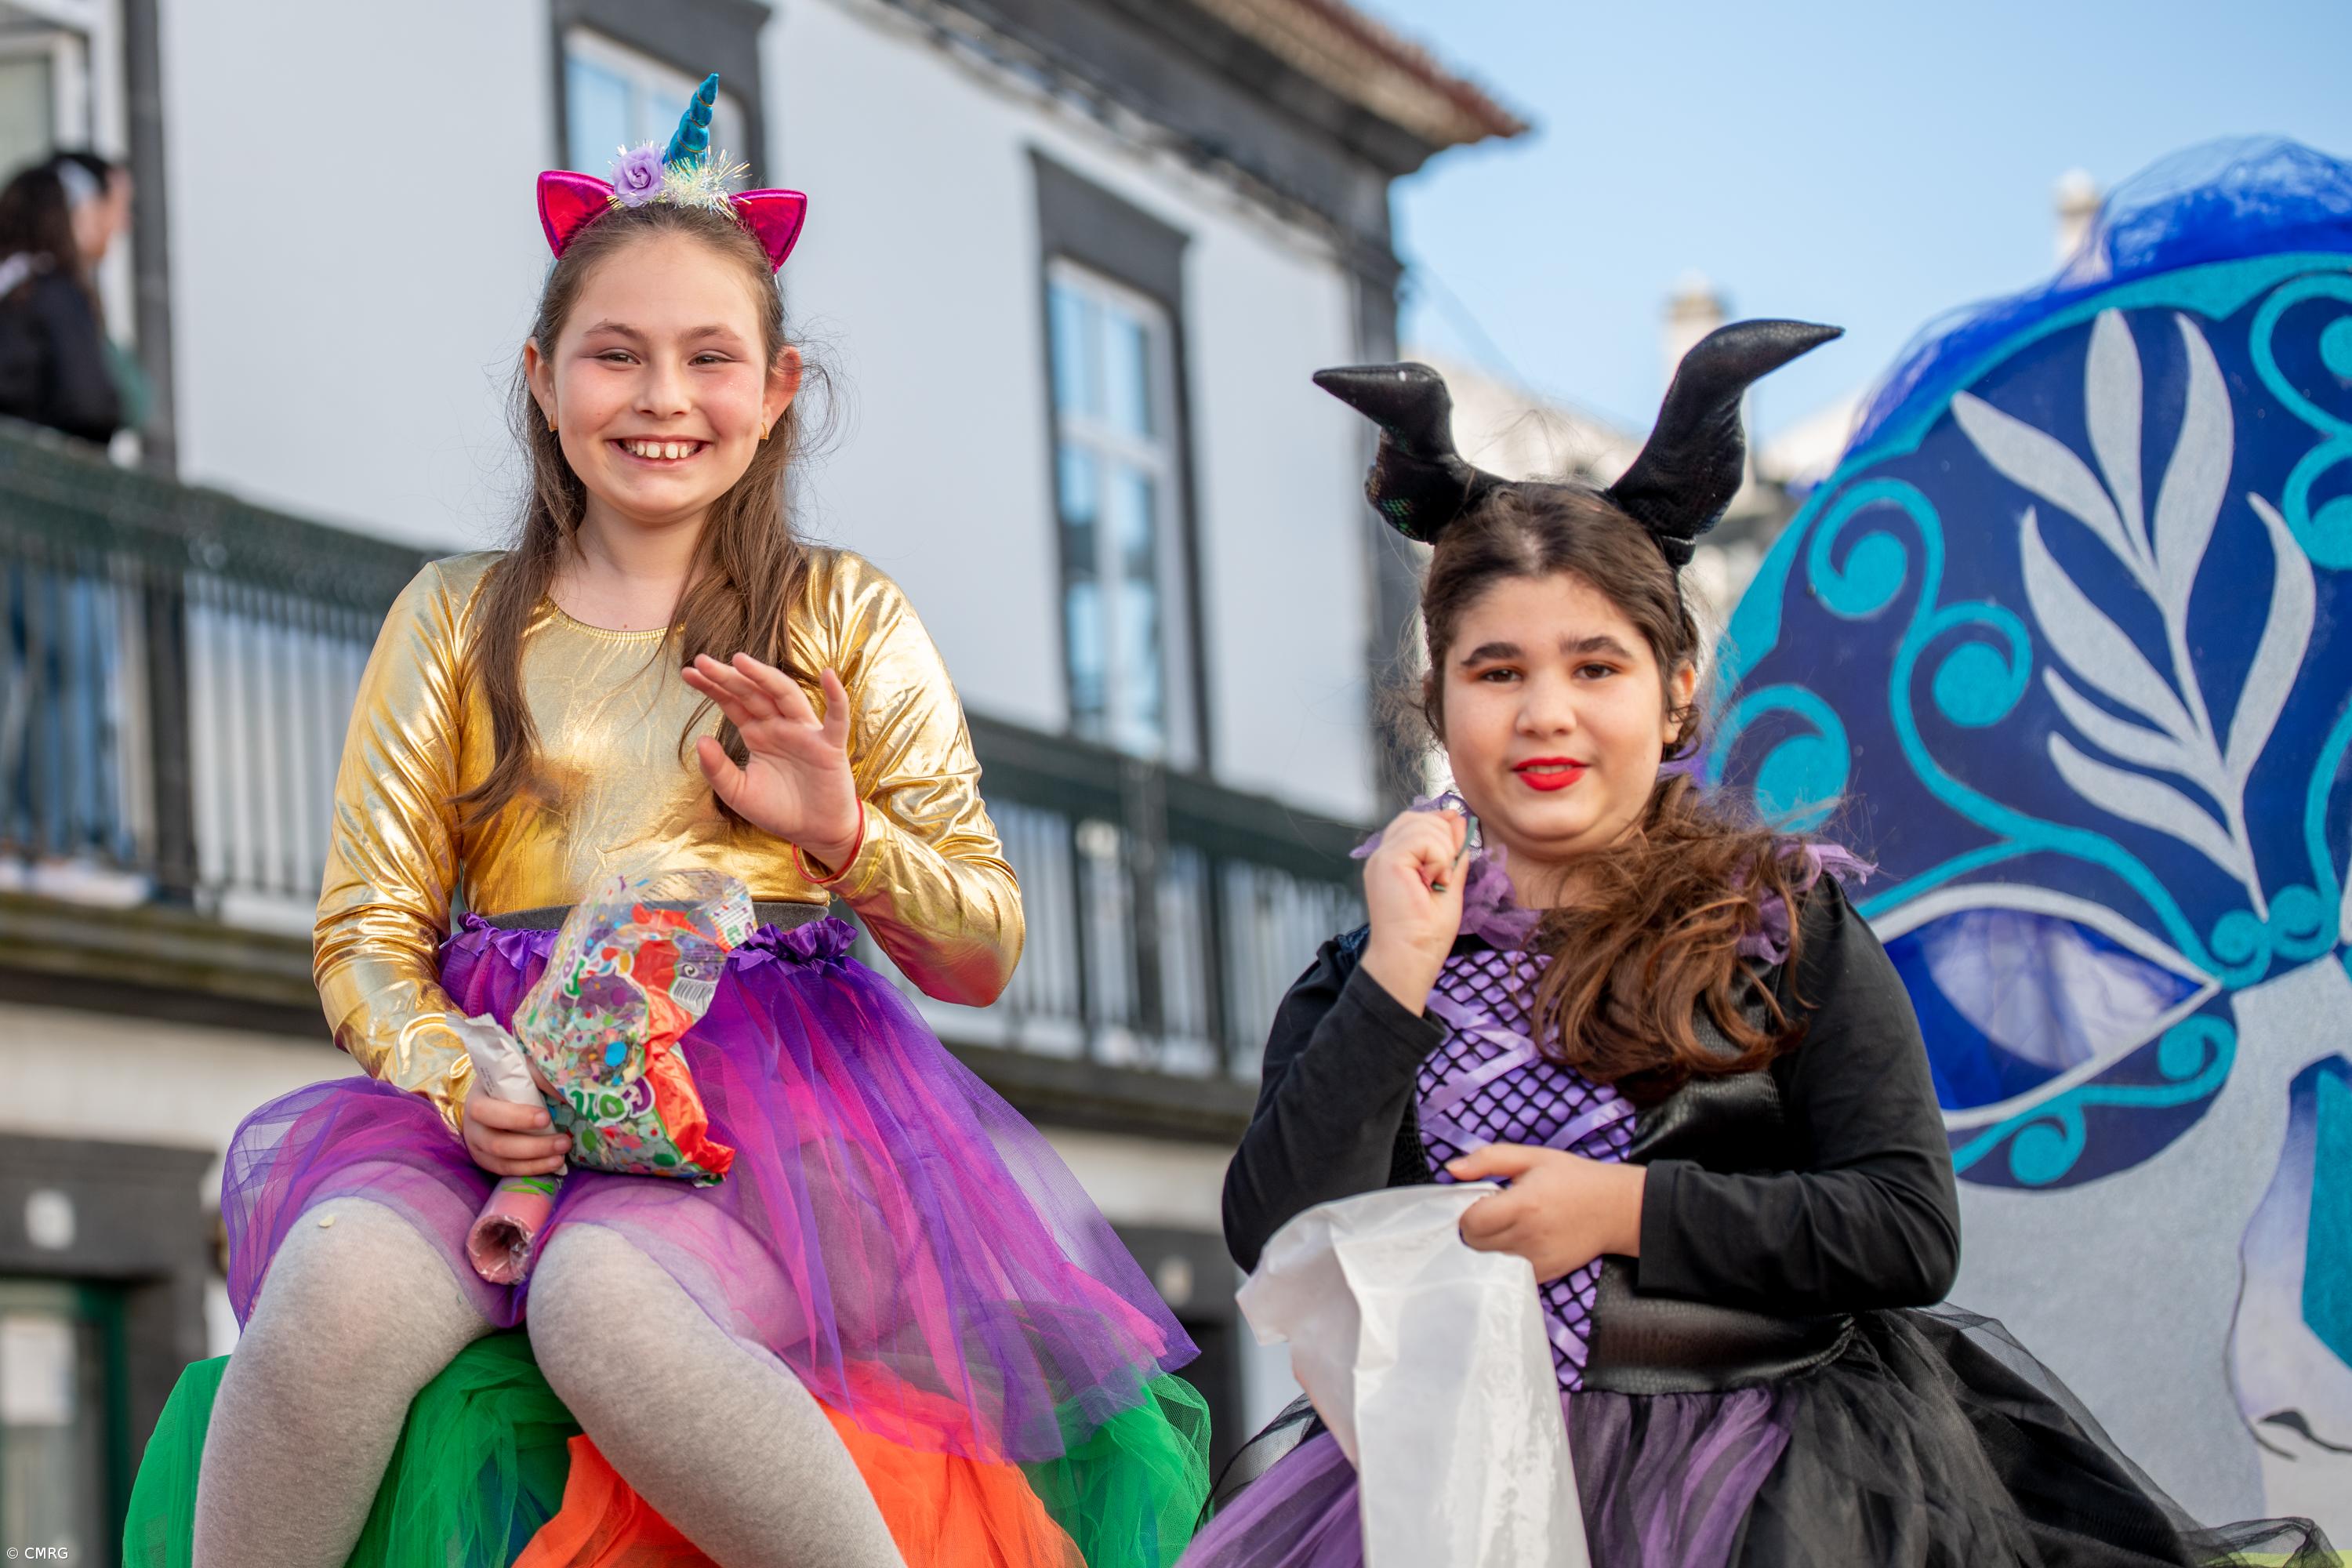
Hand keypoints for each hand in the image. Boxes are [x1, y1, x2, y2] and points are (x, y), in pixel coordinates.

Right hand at [463, 1082, 569, 1177]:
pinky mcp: (488, 1161)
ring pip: (503, 1163)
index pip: (487, 1111)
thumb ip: (541, 1077)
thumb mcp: (523, 1071)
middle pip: (497, 1144)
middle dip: (533, 1146)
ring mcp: (479, 1148)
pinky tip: (553, 1165)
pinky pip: (508, 1171)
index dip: (516, 1117)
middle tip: (564, 1141)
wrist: (497, 1093)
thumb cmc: (512, 1080)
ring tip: (562, 1156)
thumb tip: (567, 1093)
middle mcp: (473, 1127)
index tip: (545, 1117)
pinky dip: (531, 1170)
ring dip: (535, 1162)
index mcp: (477, 1099)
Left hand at [682, 654, 862, 867]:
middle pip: (753, 693)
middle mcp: (780, 726)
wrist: (814, 833)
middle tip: (703, 661)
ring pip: (785, 696)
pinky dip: (836, 697)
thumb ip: (717, 770)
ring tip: (741, 661)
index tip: (688, 672)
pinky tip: (829, 675)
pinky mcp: (829, 746)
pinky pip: (836, 718)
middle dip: (729, 677)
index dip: (712, 687)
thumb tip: (700, 739)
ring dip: (765, 677)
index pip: (733, 702)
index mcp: (758, 734)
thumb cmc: (778, 810)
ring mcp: (805, 732)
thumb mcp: (738, 793)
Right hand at [1358, 804, 1468, 1012]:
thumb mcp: (1449, 882)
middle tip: (1443, 875)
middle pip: (1417, 817)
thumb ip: (1453, 852)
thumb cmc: (1426, 933)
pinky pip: (1423, 838)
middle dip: (1443, 838)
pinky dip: (1439, 856)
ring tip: (1437, 880)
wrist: (1411, 957)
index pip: (1414, 822)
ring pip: (1423, 824)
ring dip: (1443, 850)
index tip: (1453, 851)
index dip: (1439, 826)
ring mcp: (1382, 857)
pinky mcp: (1388, 862)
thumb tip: (1458, 820)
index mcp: (1394, 859)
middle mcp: (1383, 854)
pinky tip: (1434, 880)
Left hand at [1449, 1143, 1645, 1283]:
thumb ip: (1488, 1159)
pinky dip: (1505, 1259)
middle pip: (1474, 1245)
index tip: (1481, 1201)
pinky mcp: (1545, 1275)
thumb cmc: (1573, 1178)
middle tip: (1493, 1213)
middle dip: (1475, 1229)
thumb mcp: (1532, 1156)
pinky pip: (1508, 1272)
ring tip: (1508, 1226)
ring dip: (1489, 1245)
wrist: (1616, 1208)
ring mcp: (1537, 1260)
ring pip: (1488, 1261)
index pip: (1471, 1222)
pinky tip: (1520, 1241)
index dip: (1467, 1212)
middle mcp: (1528, 1236)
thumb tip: (1451, 1169)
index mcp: (1523, 1204)